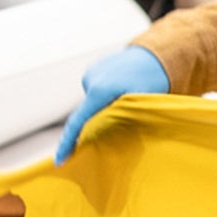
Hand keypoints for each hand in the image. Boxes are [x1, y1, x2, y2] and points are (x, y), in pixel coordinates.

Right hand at [55, 46, 169, 164]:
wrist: (156, 56)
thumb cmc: (154, 80)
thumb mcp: (143, 102)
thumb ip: (124, 116)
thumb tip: (107, 133)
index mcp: (101, 90)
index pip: (78, 121)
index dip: (68, 142)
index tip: (60, 160)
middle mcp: (90, 80)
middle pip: (88, 112)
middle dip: (96, 122)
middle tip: (120, 123)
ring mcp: (90, 72)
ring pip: (94, 101)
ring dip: (105, 106)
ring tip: (128, 96)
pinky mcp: (94, 69)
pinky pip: (97, 90)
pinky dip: (106, 95)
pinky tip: (123, 87)